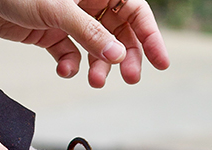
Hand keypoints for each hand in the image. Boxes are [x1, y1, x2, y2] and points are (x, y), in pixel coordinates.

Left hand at [0, 0, 169, 87]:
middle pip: (120, 33)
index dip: (150, 36)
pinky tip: (63, 70)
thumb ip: (90, 32)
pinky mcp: (51, 35)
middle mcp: (88, 3)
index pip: (135, 11)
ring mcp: (70, 20)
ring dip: (99, 66)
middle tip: (129, 78)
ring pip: (97, 48)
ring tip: (95, 80)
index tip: (160, 62)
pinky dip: (70, 65)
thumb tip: (118, 55)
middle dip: (125, 57)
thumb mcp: (57, 9)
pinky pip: (71, 55)